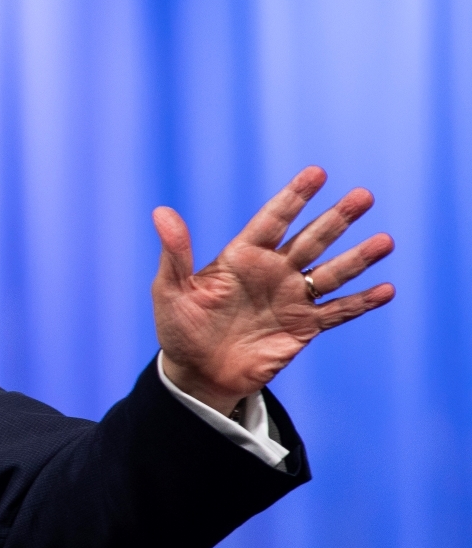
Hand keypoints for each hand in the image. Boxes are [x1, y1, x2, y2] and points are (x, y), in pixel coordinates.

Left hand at [152, 166, 395, 413]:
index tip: (317, 173)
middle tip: (364, 196)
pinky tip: (386, 289)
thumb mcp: (171, 290)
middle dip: (336, 219)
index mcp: (242, 257)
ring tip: (385, 241)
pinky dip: (361, 302)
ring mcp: (291, 298)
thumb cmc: (179, 328)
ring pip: (330, 272)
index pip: (273, 220)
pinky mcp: (303, 327)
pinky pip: (337, 312)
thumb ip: (175, 252)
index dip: (294, 197)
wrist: (197, 373)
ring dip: (358, 258)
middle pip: (311, 239)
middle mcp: (272, 272)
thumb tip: (161, 212)